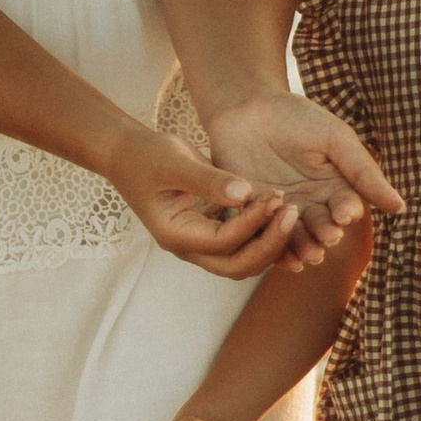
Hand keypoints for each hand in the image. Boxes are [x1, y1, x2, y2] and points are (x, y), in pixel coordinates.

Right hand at [110, 130, 296, 278]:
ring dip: (269, 242)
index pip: (224, 242)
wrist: (128, 154)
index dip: (254, 223)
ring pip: (243, 260)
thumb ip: (209, 180)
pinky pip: (242, 244)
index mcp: (176, 235)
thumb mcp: (175, 162)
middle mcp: (188, 247)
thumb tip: (246, 193)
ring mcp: (199, 243)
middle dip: (270, 244)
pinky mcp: (209, 231)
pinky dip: (262, 232)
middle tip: (292, 212)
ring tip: (290, 210)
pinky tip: (277, 208)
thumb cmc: (147, 155)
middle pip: (238, 265)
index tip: (276, 196)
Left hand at [205, 89, 401, 266]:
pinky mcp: (252, 215)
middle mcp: (311, 204)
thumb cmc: (294, 117)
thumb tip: (400, 207)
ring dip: (302, 247)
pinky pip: (263, 236)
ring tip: (308, 253)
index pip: (346, 206)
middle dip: (325, 233)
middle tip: (327, 237)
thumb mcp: (335, 139)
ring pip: (295, 238)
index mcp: (335, 187)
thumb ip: (364, 172)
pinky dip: (271, 246)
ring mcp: (281, 212)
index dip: (346, 211)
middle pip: (322, 227)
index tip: (345, 214)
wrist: (244, 106)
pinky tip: (278, 253)